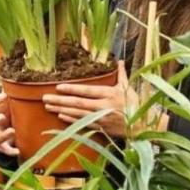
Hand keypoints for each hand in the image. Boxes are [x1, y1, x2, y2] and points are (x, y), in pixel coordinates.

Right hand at [0, 93, 18, 156]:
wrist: (10, 133)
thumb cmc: (7, 114)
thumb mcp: (6, 104)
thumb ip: (7, 94)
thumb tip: (13, 76)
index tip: (5, 95)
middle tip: (3, 116)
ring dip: (2, 135)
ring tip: (13, 130)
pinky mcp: (3, 148)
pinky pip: (5, 151)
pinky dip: (10, 151)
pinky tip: (18, 151)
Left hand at [42, 62, 165, 137]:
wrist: (144, 127)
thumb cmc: (135, 105)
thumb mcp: (129, 88)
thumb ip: (122, 74)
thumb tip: (119, 60)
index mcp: (110, 94)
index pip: (87, 91)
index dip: (73, 89)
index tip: (59, 87)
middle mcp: (104, 107)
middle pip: (78, 103)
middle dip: (60, 100)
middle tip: (45, 98)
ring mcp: (101, 119)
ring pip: (77, 114)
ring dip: (61, 110)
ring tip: (48, 106)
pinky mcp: (101, 128)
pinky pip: (83, 124)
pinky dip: (71, 120)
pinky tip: (60, 116)